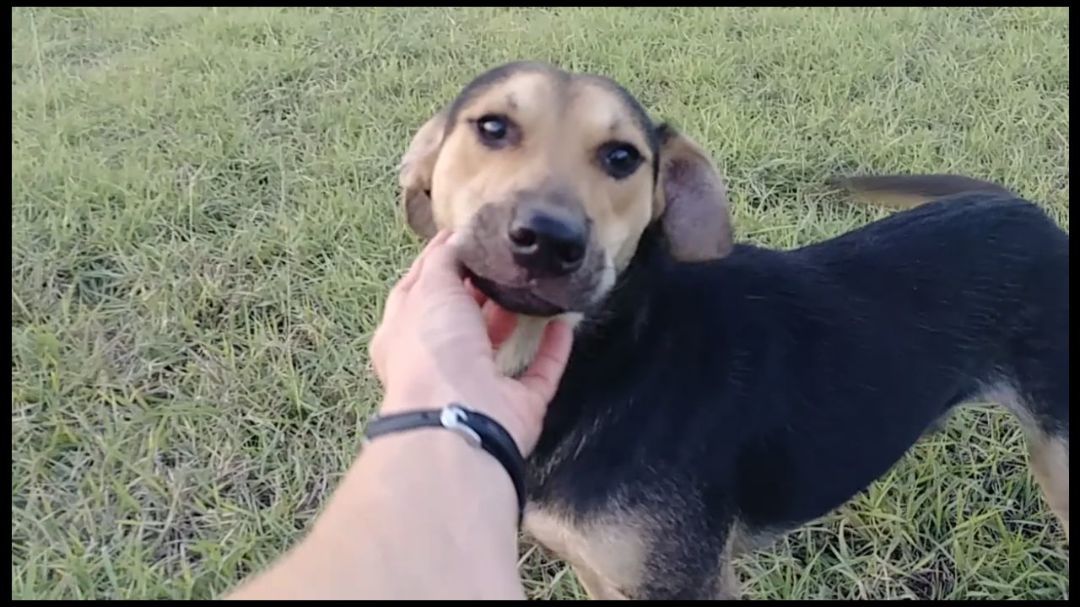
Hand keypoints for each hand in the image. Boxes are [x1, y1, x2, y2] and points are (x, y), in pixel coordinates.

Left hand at [368, 230, 574, 454]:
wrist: (460, 417)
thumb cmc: (433, 348)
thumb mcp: (430, 288)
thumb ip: (443, 261)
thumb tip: (455, 240)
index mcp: (405, 335)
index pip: (419, 290)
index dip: (438, 261)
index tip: (464, 234)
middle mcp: (439, 361)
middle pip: (460, 318)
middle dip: (478, 288)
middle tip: (504, 255)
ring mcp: (478, 386)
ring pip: (497, 345)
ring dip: (514, 315)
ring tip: (532, 281)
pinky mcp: (516, 406)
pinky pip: (540, 372)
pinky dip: (553, 349)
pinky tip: (565, 321)